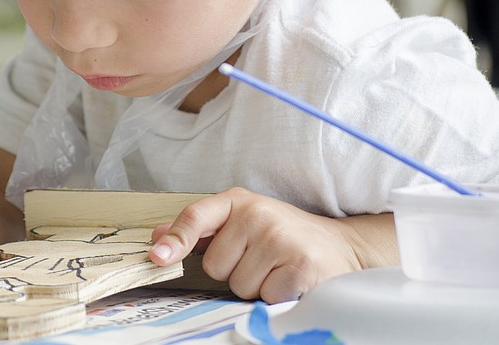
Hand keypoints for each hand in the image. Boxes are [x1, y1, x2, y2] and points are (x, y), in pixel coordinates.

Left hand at [149, 187, 362, 303]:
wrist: (342, 247)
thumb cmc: (284, 236)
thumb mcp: (242, 223)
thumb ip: (201, 230)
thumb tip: (157, 238)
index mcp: (239, 201)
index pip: (196, 217)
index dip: (174, 240)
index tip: (157, 257)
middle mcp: (257, 214)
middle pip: (215, 266)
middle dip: (234, 271)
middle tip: (262, 259)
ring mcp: (279, 239)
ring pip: (238, 285)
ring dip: (256, 286)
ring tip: (277, 269)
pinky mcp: (299, 266)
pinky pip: (265, 297)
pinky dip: (276, 297)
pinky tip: (292, 279)